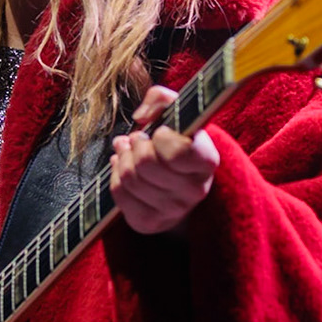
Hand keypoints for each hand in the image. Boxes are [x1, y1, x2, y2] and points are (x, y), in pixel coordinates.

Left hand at [110, 85, 220, 235]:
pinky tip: (122, 167)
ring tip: (127, 150)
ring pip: (130, 178)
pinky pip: (118, 193)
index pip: (178, 152)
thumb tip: (141, 116)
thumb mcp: (175, 113)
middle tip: (137, 139)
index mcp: (207, 161)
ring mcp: (173, 211)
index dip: (161, 137)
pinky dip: (114, 174)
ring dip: (122, 158)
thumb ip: (161, 98)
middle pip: (147, 164)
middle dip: (135, 145)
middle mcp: (195, 191)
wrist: (176, 181)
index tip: (160, 131)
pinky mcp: (149, 223)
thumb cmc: (175, 141)